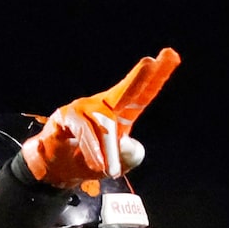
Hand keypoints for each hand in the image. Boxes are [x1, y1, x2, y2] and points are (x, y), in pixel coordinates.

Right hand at [22, 49, 180, 187]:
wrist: (56, 171)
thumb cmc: (87, 162)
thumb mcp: (116, 165)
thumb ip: (129, 155)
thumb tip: (127, 142)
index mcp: (121, 115)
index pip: (141, 95)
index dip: (156, 77)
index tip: (172, 55)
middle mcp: (103, 106)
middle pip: (126, 90)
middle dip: (140, 77)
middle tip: (151, 62)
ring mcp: (84, 108)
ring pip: (104, 125)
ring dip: (108, 151)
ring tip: (109, 170)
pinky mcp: (66, 115)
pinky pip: (85, 129)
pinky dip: (93, 149)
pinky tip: (97, 163)